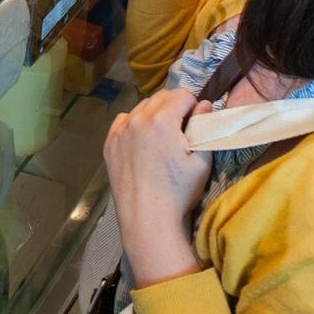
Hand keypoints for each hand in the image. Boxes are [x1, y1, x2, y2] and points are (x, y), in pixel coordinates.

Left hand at [105, 89, 211, 286]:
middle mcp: (137, 119)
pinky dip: (134, 123)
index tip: (195, 123)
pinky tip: (142, 141)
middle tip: (181, 129)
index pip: (182, 95)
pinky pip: (123, 121)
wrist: (147, 218)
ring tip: (162, 136)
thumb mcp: (201, 161)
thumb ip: (204, 127)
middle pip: (161, 97)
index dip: (193, 106)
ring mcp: (120, 131)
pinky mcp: (109, 144)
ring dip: (154, 113)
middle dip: (174, 106)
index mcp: (162, 120)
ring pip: (141, 107)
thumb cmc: (179, 191)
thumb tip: (204, 105)